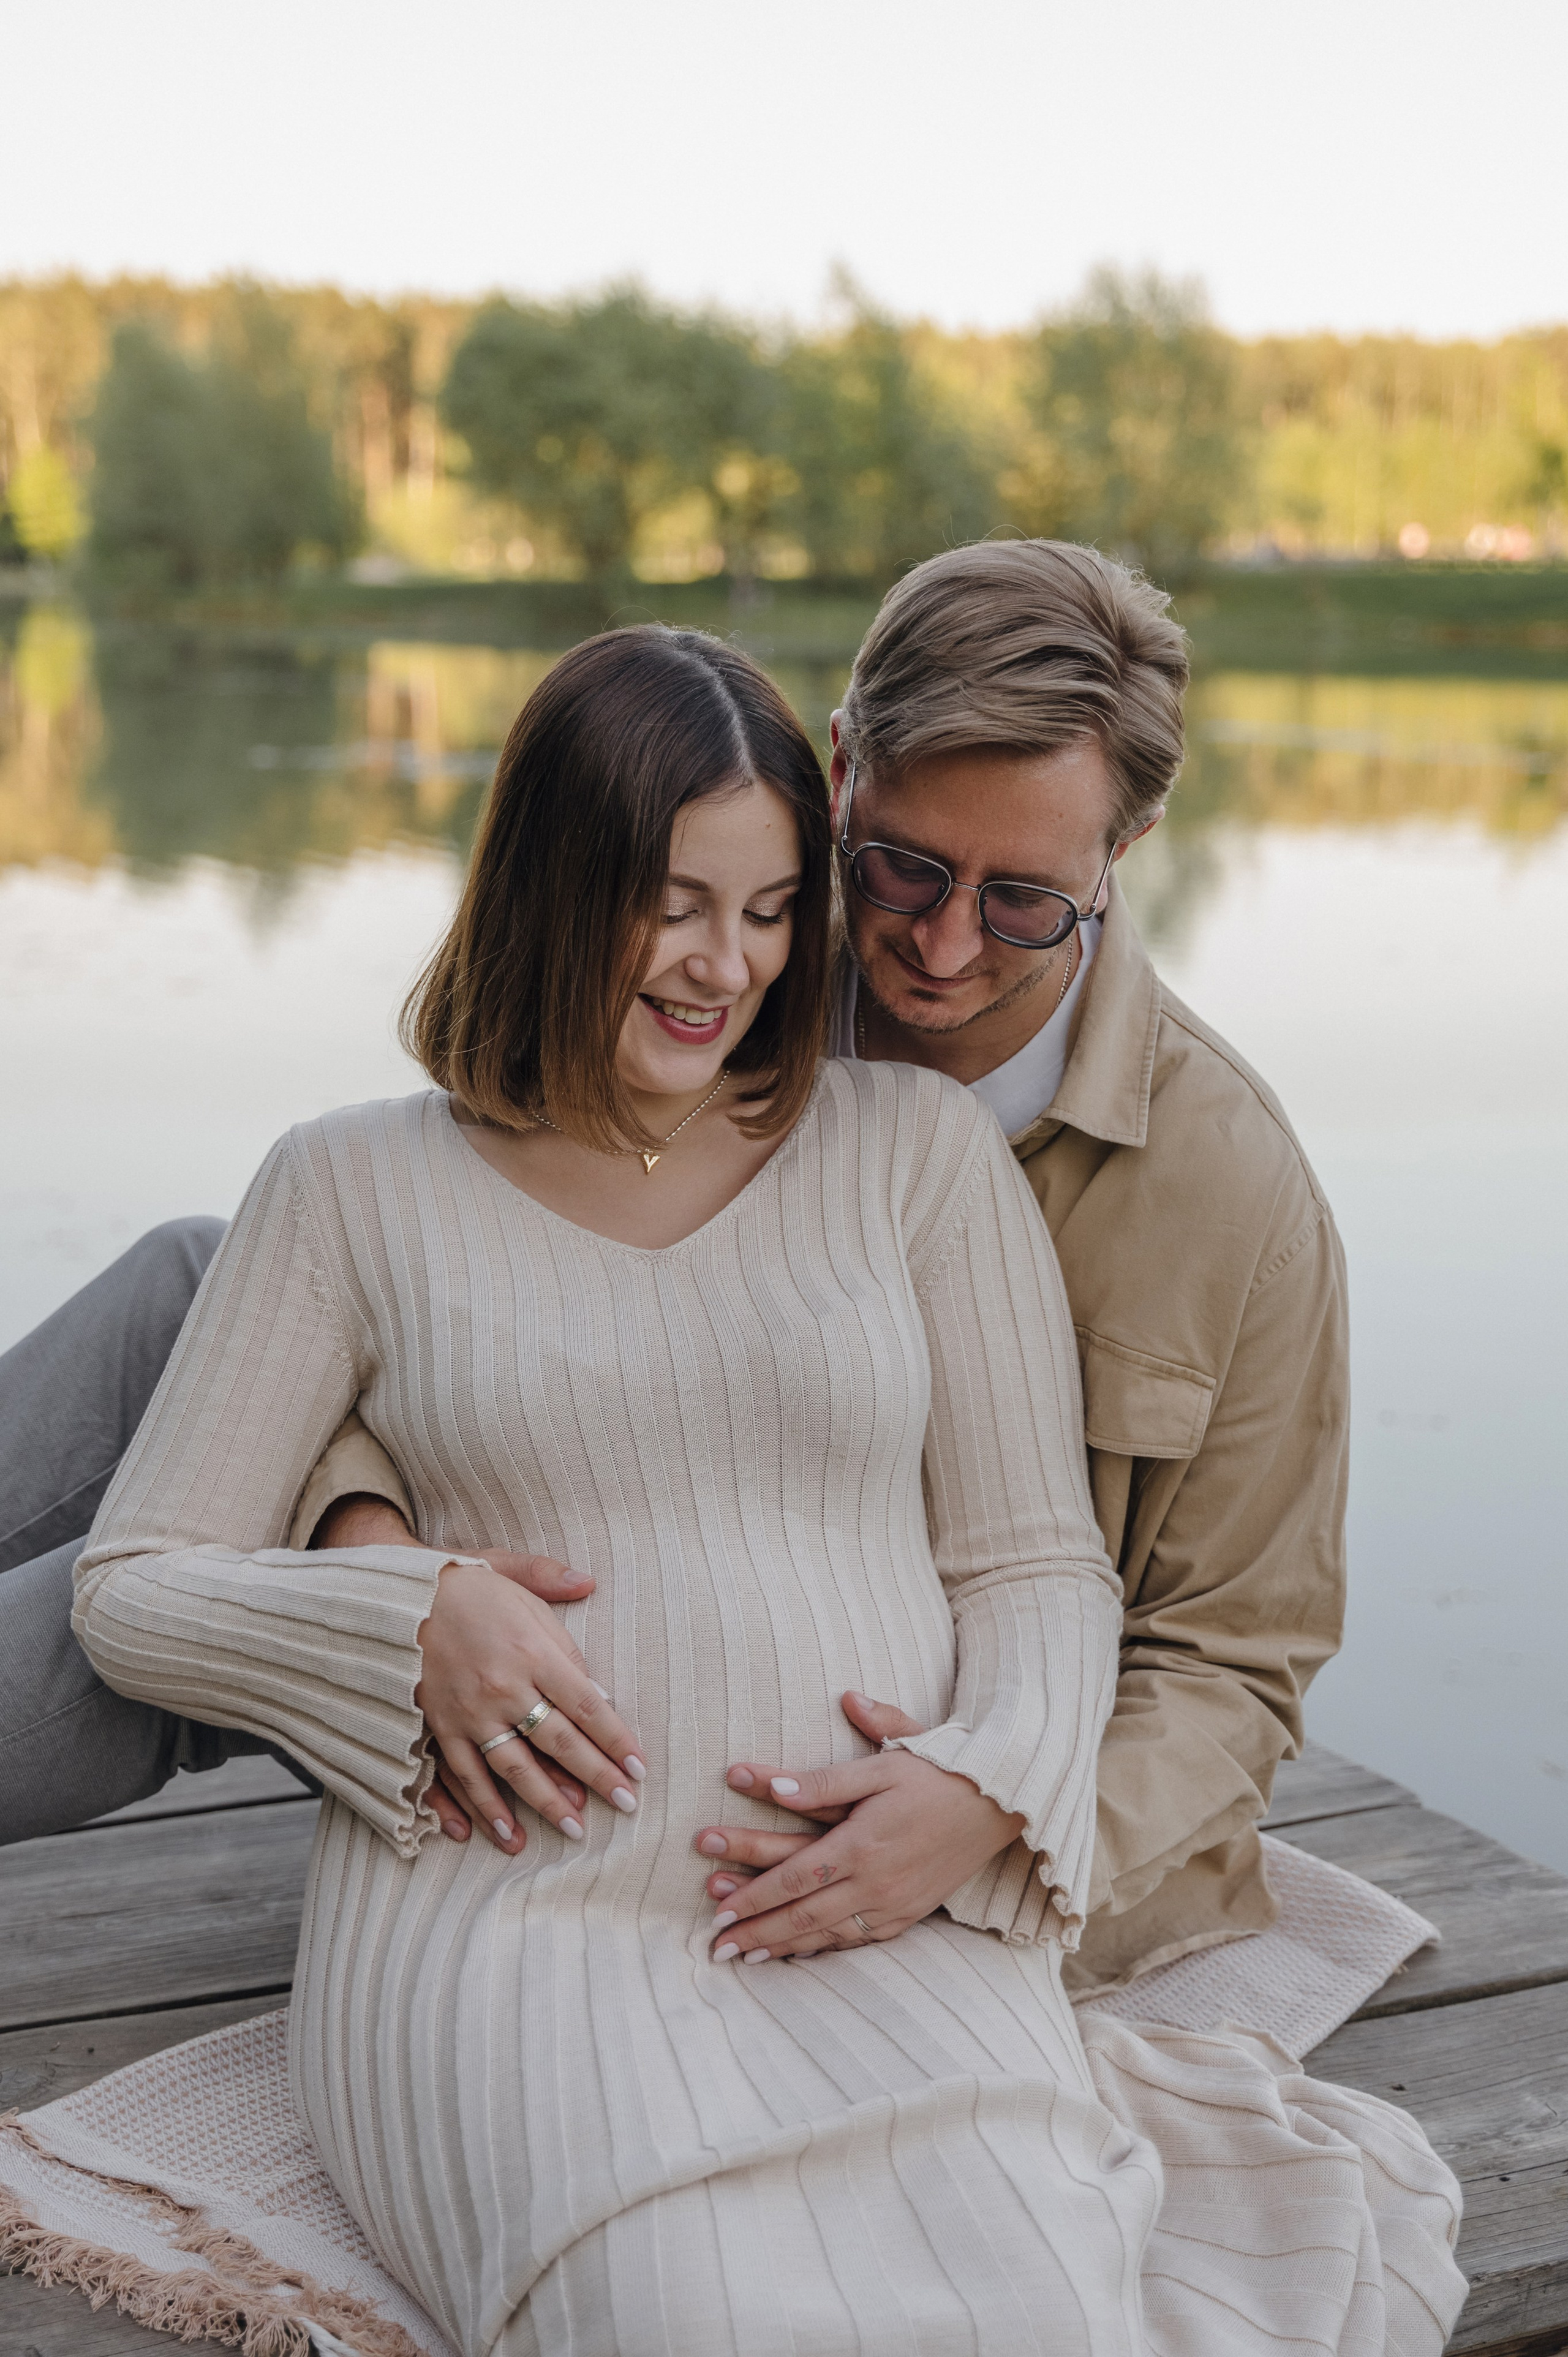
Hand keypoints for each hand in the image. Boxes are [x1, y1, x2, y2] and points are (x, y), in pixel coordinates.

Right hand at [314, 1494, 624, 1853]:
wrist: (389, 1594)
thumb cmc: (459, 1582)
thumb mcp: (509, 1568)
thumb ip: (551, 1580)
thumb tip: (590, 1584)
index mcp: (531, 1649)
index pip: (586, 1705)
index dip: (616, 1740)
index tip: (639, 1767)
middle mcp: (504, 1687)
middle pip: (559, 1742)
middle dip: (596, 1777)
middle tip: (626, 1805)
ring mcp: (469, 1712)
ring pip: (515, 1768)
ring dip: (547, 1802)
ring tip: (575, 1830)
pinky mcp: (438, 1726)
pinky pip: (463, 1776)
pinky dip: (483, 1808)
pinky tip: (503, 1834)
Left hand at [695, 1692, 1023, 1962]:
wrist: (999, 1801)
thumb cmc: (937, 1772)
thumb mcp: (882, 1762)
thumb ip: (825, 1779)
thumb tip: (774, 1785)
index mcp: (863, 1842)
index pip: (794, 1876)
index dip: (753, 1896)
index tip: (718, 1911)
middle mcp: (876, 1881)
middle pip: (803, 1914)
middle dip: (756, 1933)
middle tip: (715, 1949)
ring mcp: (894, 1903)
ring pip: (827, 1933)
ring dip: (783, 1948)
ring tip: (745, 1959)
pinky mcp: (911, 1913)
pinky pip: (858, 1941)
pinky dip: (824, 1950)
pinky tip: (800, 1955)